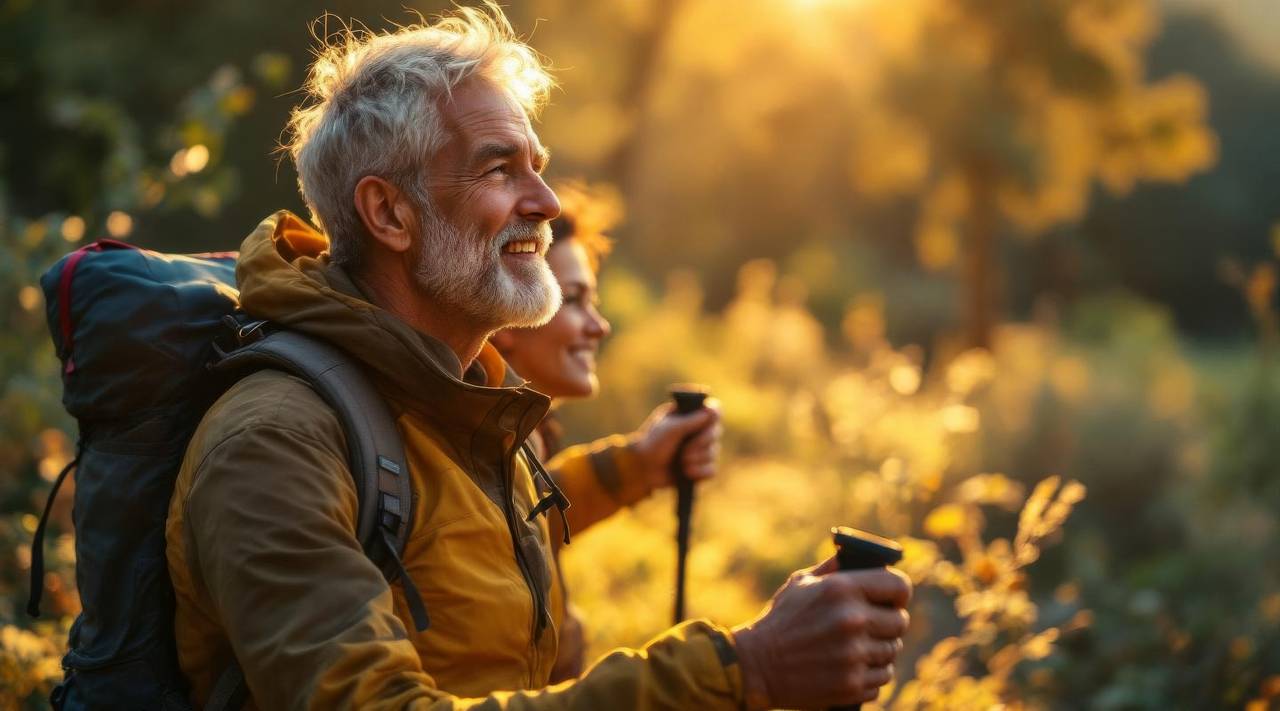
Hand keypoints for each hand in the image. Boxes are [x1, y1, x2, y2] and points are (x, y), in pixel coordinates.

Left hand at [628, 400, 721, 492]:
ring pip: (714, 453)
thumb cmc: (652, 444)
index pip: (713, 410)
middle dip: (702, 443)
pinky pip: (712, 470)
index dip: (714, 415)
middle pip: (716, 432)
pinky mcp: (699, 468)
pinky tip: (688, 473)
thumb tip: (710, 412)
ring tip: (681, 463)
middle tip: (685, 450)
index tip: (708, 420)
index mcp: (689, 416)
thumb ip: (690, 420)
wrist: (642, 469)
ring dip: (697, 459)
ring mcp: (699, 450)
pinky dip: (701, 472)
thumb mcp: (670, 428)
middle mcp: (697, 431)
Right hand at [731, 558, 911, 709]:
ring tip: (855, 649)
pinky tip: (849, 668)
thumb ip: (835, 569)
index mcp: (843, 589)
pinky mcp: (851, 685)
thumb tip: (862, 555)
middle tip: (870, 628)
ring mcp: (853, 655)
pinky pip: (881, 679)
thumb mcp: (802, 583)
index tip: (892, 601)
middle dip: (888, 625)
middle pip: (900, 623)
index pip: (900, 586)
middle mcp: (853, 620)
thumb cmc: (780, 620)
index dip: (898, 594)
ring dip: (878, 651)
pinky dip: (869, 676)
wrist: (756, 665)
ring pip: (892, 653)